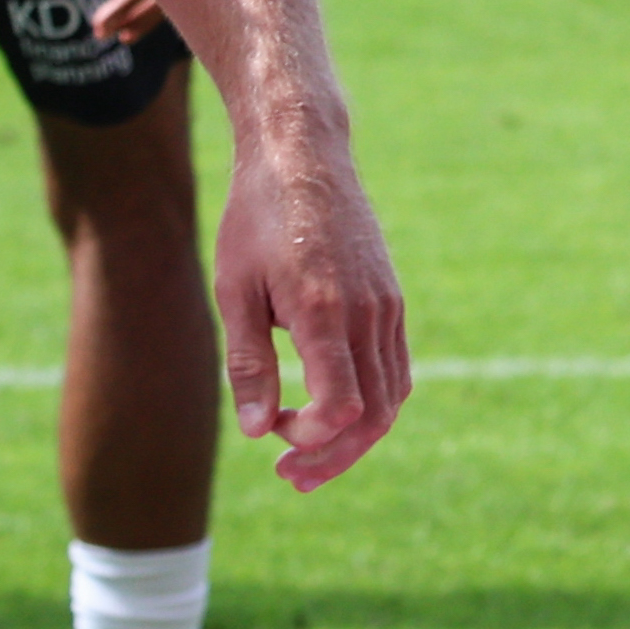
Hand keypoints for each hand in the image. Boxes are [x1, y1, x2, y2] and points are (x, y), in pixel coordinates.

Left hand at [215, 116, 408, 490]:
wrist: (303, 152)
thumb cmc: (257, 219)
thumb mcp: (235, 290)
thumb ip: (249, 364)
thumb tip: (257, 433)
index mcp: (325, 311)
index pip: (341, 408)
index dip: (311, 439)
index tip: (273, 433)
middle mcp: (368, 313)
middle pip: (374, 416)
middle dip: (333, 456)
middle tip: (289, 475)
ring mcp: (388, 306)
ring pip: (391, 397)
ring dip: (355, 438)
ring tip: (308, 454)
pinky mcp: (392, 299)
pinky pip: (395, 369)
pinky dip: (371, 403)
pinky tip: (333, 411)